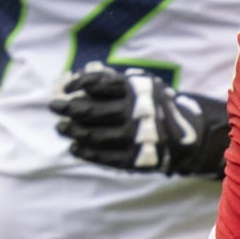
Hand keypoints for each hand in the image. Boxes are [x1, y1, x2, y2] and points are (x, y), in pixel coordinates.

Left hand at [50, 62, 227, 176]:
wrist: (185, 136)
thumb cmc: (152, 105)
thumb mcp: (140, 85)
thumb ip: (111, 81)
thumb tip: (76, 80)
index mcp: (135, 91)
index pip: (98, 84)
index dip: (78, 84)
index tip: (67, 88)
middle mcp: (134, 113)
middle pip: (90, 112)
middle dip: (67, 109)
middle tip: (54, 106)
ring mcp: (133, 137)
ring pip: (92, 135)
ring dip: (72, 131)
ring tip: (61, 127)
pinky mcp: (133, 158)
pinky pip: (101, 157)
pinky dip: (84, 152)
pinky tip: (74, 147)